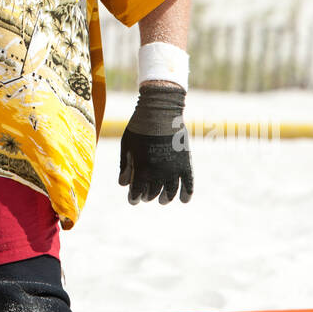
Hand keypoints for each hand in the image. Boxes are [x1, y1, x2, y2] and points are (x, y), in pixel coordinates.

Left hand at [119, 84, 191, 204]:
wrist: (161, 111)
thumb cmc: (139, 127)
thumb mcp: (127, 145)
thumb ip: (125, 166)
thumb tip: (123, 184)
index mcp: (142, 169)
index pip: (137, 192)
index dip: (134, 198)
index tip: (133, 199)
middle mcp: (159, 172)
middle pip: (153, 192)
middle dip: (147, 196)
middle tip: (146, 196)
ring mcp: (174, 168)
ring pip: (170, 191)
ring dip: (165, 198)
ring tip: (162, 200)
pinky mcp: (186, 163)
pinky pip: (189, 183)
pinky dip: (187, 194)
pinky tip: (184, 200)